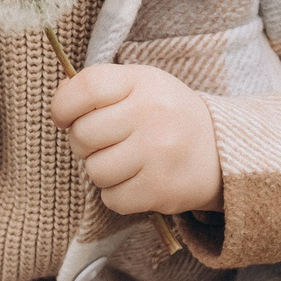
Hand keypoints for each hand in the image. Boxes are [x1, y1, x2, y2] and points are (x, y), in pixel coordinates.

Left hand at [51, 65, 223, 218]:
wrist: (223, 152)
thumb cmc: (167, 116)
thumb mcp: (141, 86)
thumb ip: (99, 88)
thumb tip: (58, 104)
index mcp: (143, 82)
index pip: (87, 87)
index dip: (63, 105)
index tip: (64, 117)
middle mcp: (152, 114)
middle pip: (83, 135)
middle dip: (84, 143)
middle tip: (105, 143)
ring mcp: (158, 153)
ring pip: (95, 171)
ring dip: (102, 171)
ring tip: (125, 162)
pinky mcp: (161, 189)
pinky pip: (112, 199)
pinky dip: (118, 194)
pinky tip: (137, 180)